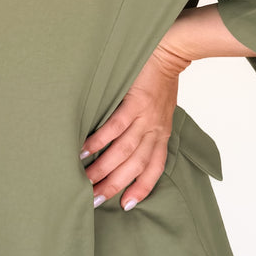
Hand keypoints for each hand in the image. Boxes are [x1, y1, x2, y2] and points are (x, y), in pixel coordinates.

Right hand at [80, 32, 192, 211]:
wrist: (169, 49)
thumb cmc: (160, 79)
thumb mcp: (160, 109)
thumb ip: (146, 127)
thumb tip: (124, 144)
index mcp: (161, 133)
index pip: (153, 168)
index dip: (141, 188)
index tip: (126, 206)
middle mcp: (155, 129)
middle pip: (135, 166)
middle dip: (115, 185)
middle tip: (94, 199)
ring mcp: (145, 116)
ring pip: (124, 151)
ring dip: (104, 168)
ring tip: (85, 180)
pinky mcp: (135, 101)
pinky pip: (116, 126)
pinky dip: (100, 140)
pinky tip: (86, 149)